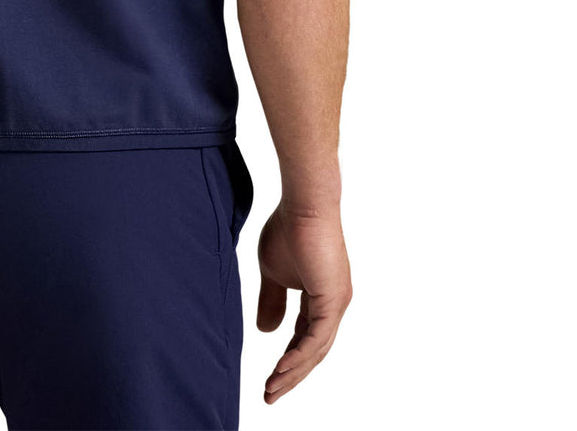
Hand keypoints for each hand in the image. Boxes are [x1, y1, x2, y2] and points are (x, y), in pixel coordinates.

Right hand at [255, 199, 351, 403]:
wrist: (302, 205)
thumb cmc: (287, 229)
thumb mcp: (272, 272)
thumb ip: (271, 301)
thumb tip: (265, 331)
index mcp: (320, 298)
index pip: (304, 337)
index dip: (287, 359)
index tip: (269, 377)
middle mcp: (333, 305)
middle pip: (312, 351)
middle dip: (290, 375)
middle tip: (270, 395)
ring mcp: (336, 303)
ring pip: (315, 350)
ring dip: (292, 372)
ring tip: (272, 389)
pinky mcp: (333, 299)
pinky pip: (316, 338)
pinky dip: (299, 355)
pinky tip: (282, 368)